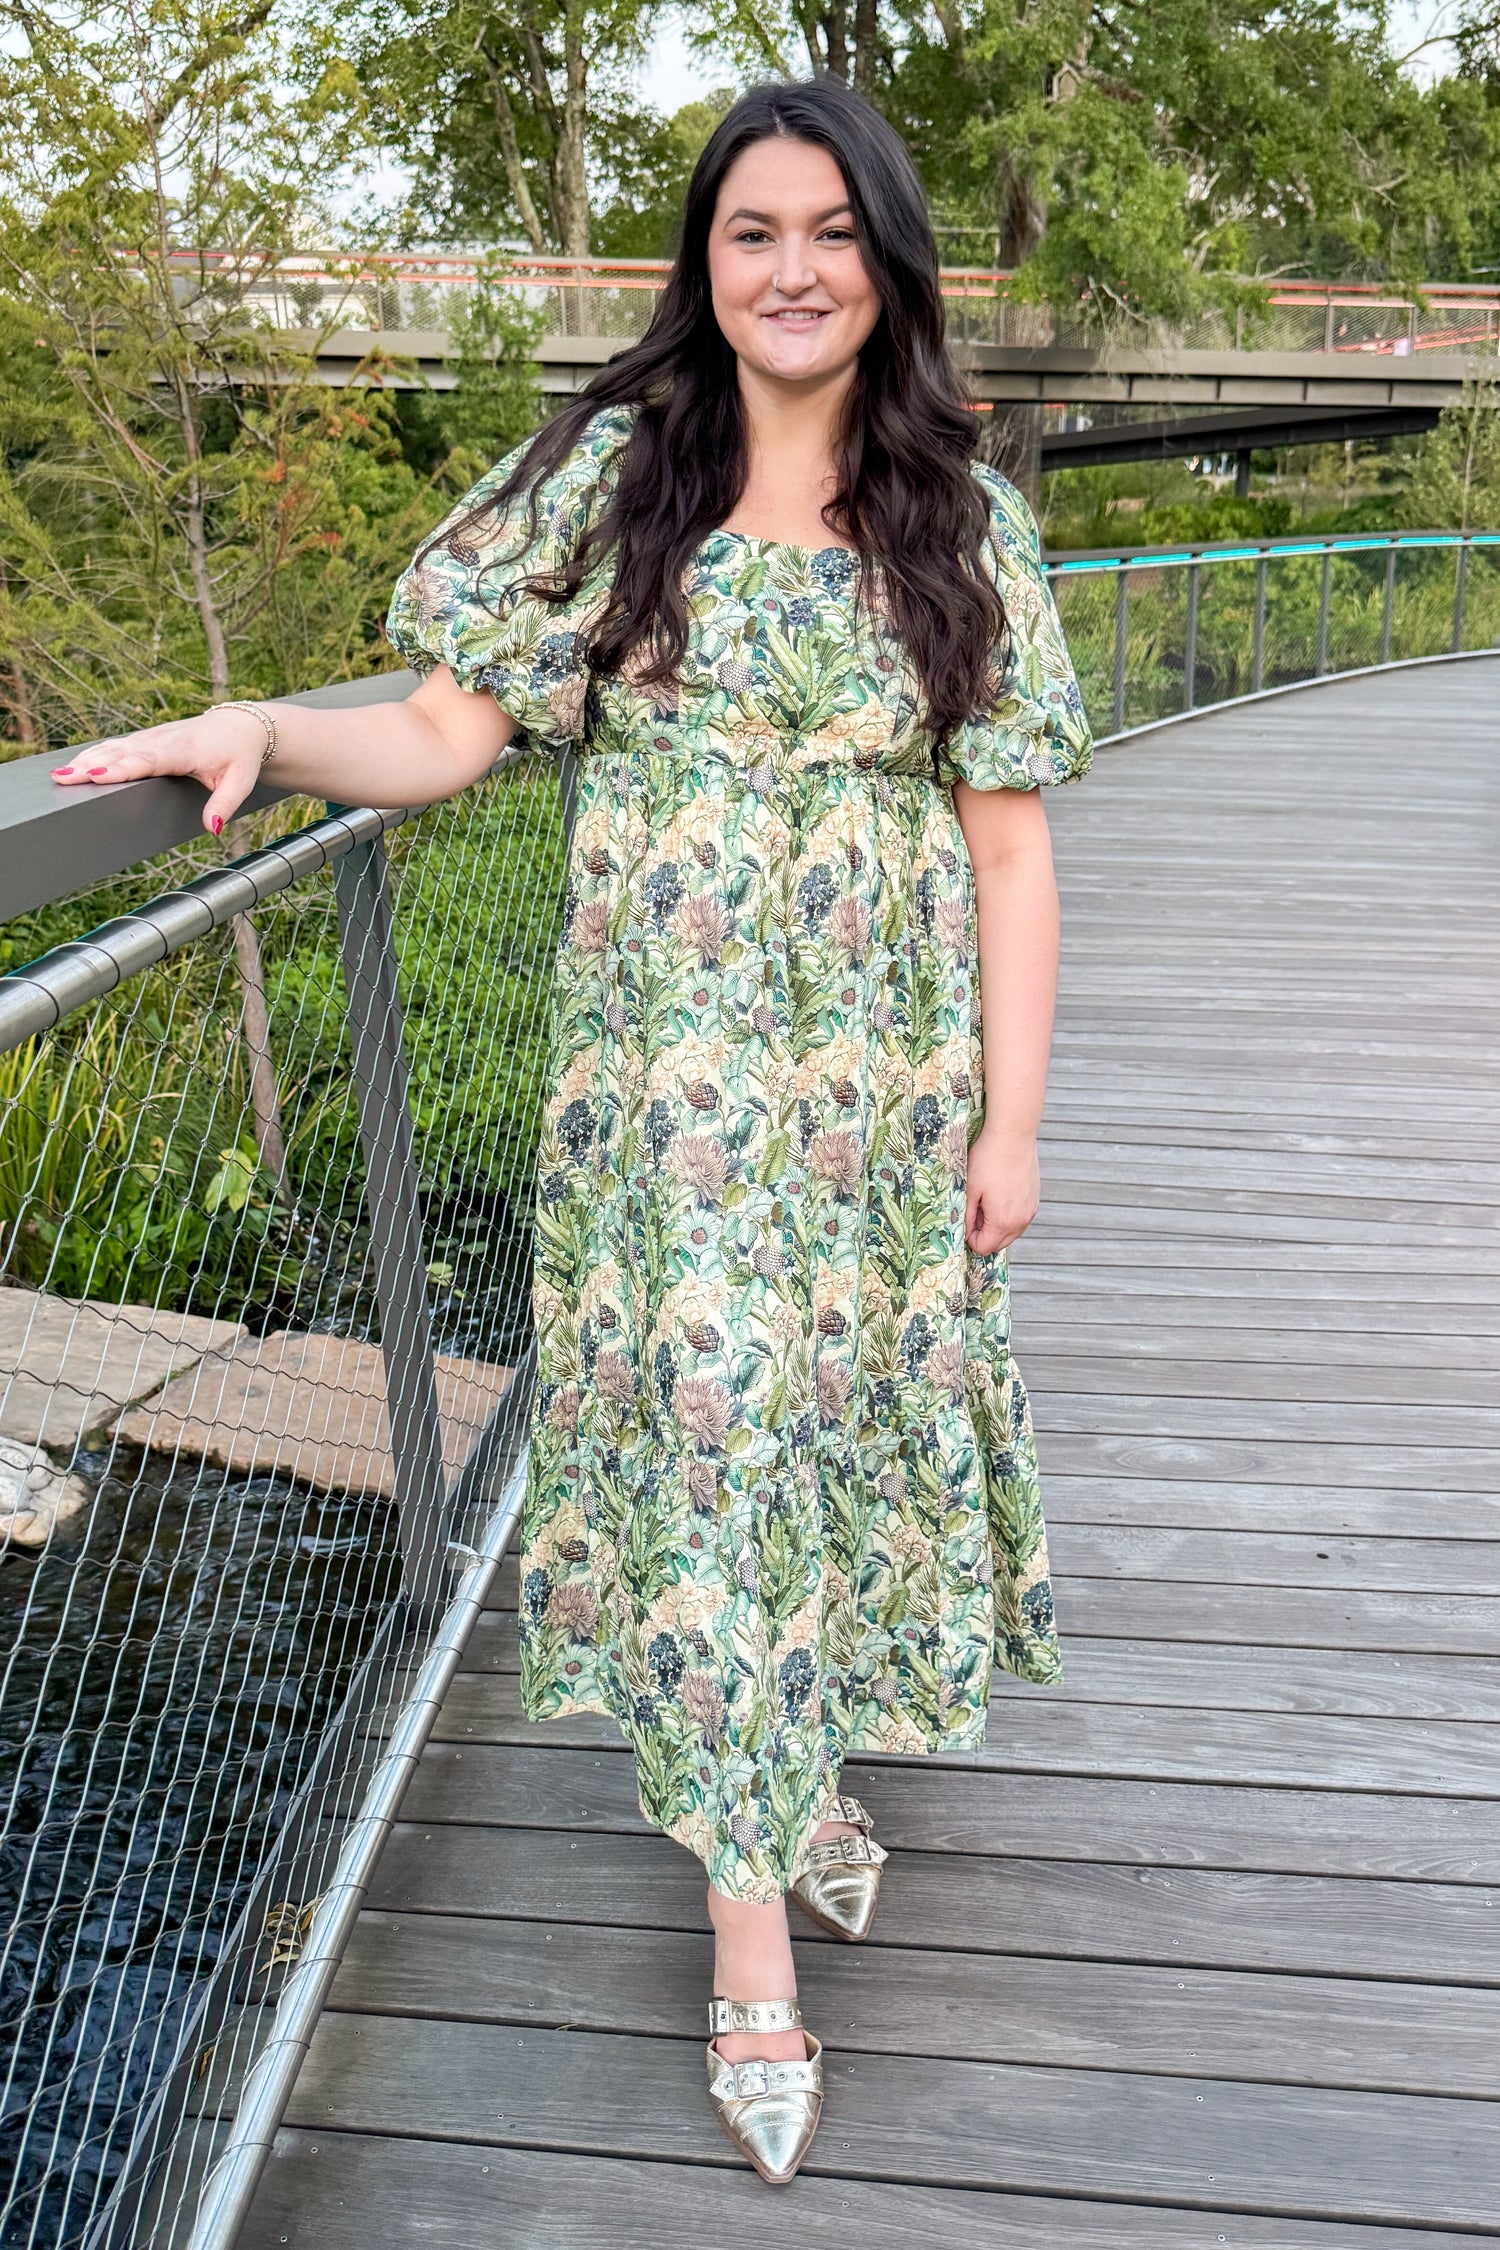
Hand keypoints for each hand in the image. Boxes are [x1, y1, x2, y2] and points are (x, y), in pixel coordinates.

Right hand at [50, 706, 271, 836]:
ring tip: (59, 774)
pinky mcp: (147, 739)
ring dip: (86, 759)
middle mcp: (163, 740)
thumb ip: (225, 804)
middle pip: (122, 753)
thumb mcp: (240, 782)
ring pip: (115, 748)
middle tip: (63, 777)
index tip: (97, 774)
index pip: (149, 760)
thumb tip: (213, 828)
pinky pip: (117, 746)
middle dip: (92, 765)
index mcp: (184, 750)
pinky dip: (94, 754)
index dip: (122, 767)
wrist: (242, 726)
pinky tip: (74, 765)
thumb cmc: (240, 756)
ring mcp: (153, 737)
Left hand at [965, 1128, 1039, 1254]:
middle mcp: (1021, 1221)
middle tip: (975, 1208)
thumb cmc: (988, 1159)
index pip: (983, 1248)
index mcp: (1003, 1221)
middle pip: (998, 1244)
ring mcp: (1030, 1211)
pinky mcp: (1034, 1200)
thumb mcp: (969, 1189)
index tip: (965, 1218)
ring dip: (996, 1225)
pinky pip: (1019, 1219)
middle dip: (983, 1233)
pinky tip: (1000, 1194)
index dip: (970, 1237)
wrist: (1013, 1136)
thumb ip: (966, 1217)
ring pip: (1010, 1233)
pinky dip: (1008, 1215)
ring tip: (987, 1200)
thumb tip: (963, 1233)